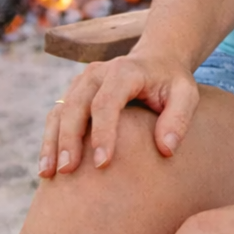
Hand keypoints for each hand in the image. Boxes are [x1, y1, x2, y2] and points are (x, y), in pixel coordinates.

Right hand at [38, 50, 198, 176]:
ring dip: (53, 141)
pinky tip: (47, 167)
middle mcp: (98, 72)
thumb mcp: (186, 93)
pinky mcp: (74, 93)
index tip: (102, 163)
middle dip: (69, 139)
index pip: (107, 101)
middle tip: (67, 171)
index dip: (103, 132)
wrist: (157, 59)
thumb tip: (166, 149)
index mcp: (125, 71)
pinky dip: (49, 139)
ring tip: (49, 174)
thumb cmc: (172, 82)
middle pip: (77, 104)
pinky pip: (56, 115)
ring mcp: (83, 81)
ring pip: (61, 110)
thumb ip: (179, 118)